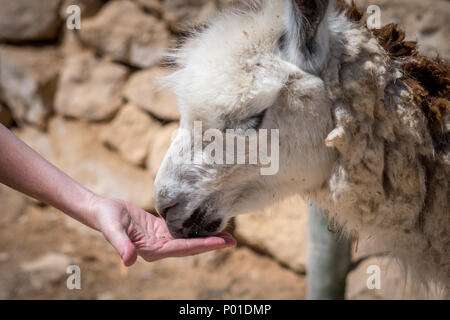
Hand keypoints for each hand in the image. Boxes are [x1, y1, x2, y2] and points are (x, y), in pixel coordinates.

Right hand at [89, 196, 235, 265]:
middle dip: (211, 245)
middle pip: (190, 248)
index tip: (219, 242)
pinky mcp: (161, 230)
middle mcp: (159, 248)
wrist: (101, 211)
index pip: (181, 249)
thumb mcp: (112, 229)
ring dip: (207, 238)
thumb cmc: (106, 218)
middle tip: (232, 241)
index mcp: (151, 250)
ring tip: (227, 236)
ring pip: (189, 240)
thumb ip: (120, 244)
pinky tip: (209, 226)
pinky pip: (182, 231)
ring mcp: (161, 240)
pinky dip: (196, 230)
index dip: (201, 246)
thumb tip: (129, 261)